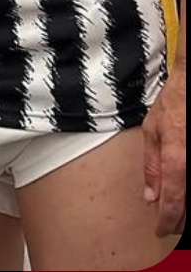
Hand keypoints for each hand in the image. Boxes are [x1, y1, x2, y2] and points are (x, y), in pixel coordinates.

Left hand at [142, 63, 185, 236]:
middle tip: (170, 226)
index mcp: (177, 159)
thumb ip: (152, 165)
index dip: (167, 222)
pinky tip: (186, 196)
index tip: (161, 231)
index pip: (173, 202)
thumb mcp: (152, 130)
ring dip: (188, 211)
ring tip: (179, 216)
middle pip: (190, 208)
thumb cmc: (174, 104)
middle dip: (180, 221)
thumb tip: (150, 196)